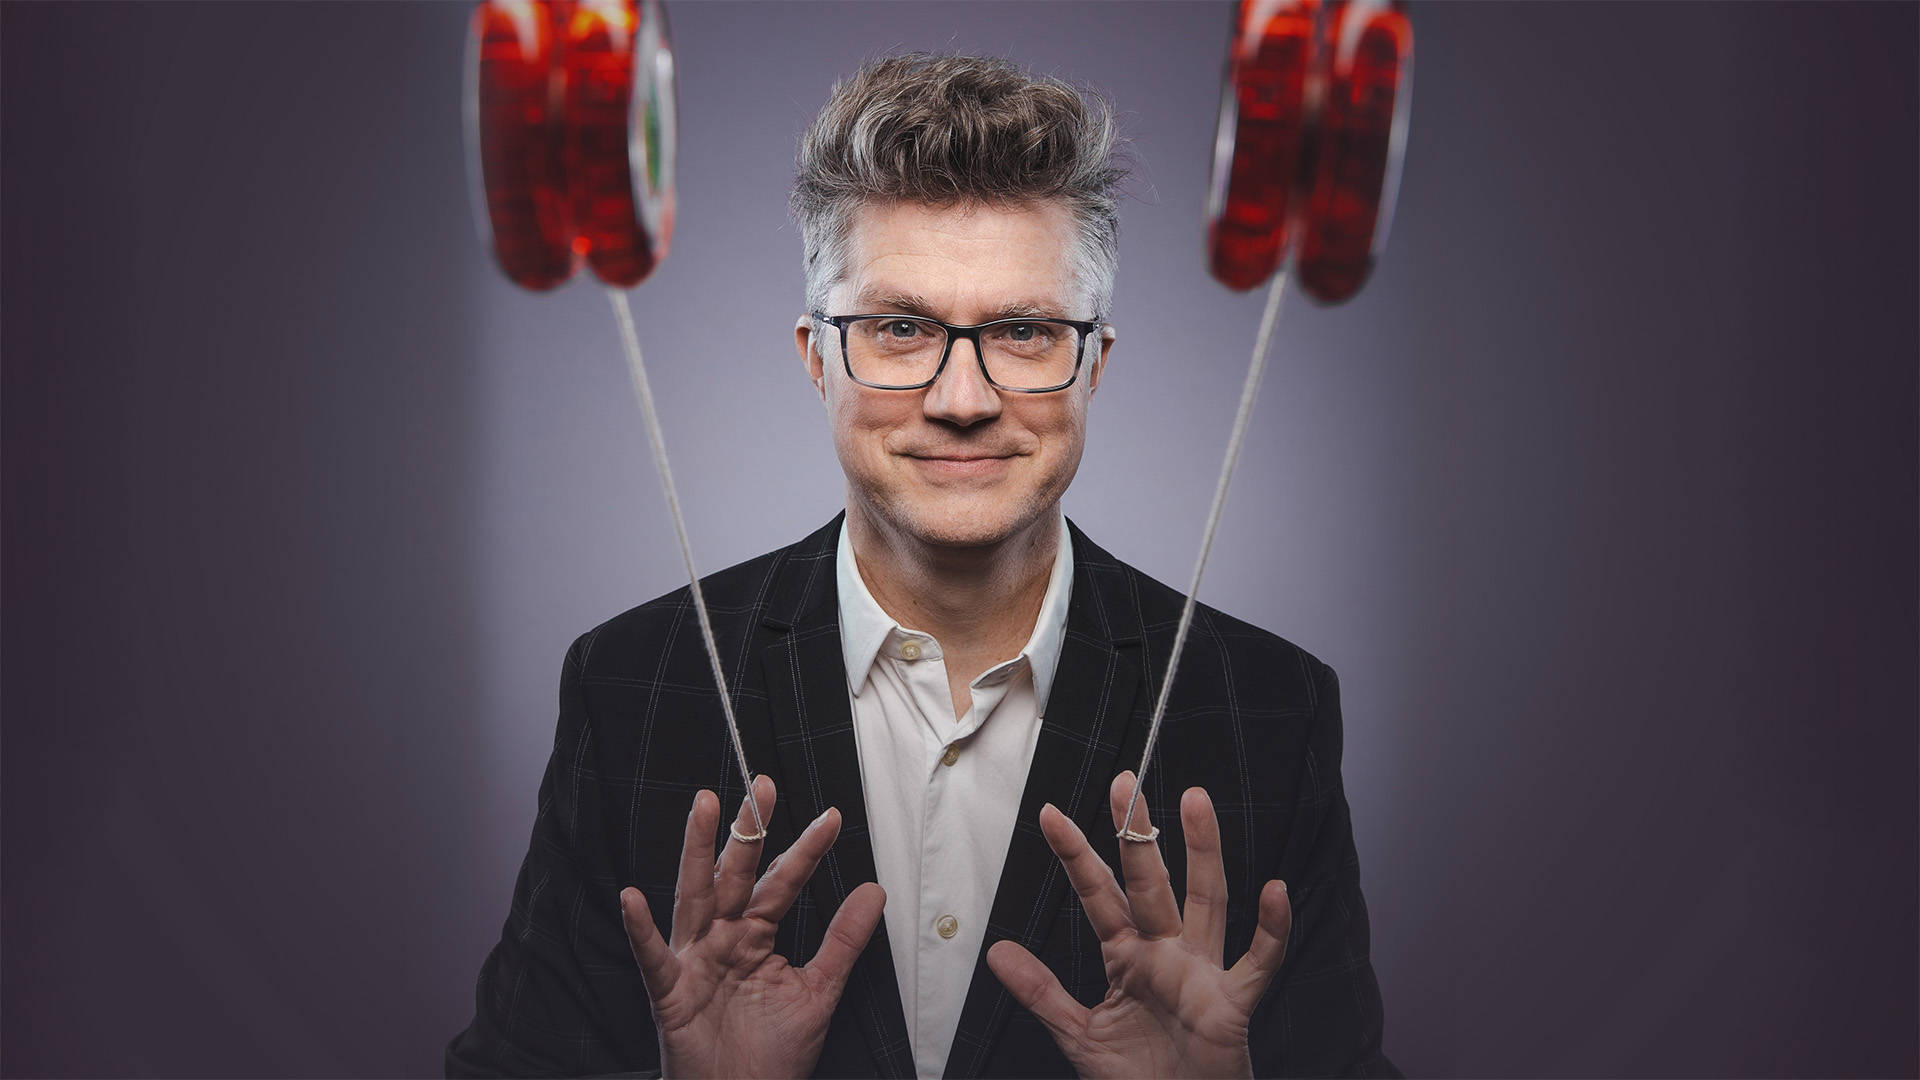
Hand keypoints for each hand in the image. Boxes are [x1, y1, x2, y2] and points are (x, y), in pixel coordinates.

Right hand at [619, 776, 886, 1078]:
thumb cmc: (771, 1054)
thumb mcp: (818, 991)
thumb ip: (843, 942)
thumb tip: (873, 891)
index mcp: (755, 935)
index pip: (783, 881)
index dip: (806, 850)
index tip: (832, 818)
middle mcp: (723, 938)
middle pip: (735, 873)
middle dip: (749, 829)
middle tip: (763, 786)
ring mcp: (694, 961)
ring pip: (695, 896)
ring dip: (696, 851)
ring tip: (703, 807)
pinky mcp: (670, 993)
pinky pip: (653, 957)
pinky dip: (640, 929)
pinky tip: (632, 898)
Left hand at [986, 772, 1292, 1078]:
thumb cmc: (1137, 1076)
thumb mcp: (1078, 1033)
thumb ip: (1040, 992)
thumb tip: (995, 952)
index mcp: (1128, 957)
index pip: (1098, 896)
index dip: (1075, 857)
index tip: (1050, 815)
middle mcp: (1166, 953)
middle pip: (1151, 883)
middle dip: (1137, 835)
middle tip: (1125, 784)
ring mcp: (1202, 972)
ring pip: (1207, 901)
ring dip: (1203, 853)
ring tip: (1196, 803)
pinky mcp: (1233, 1004)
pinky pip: (1257, 961)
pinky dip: (1272, 929)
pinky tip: (1275, 891)